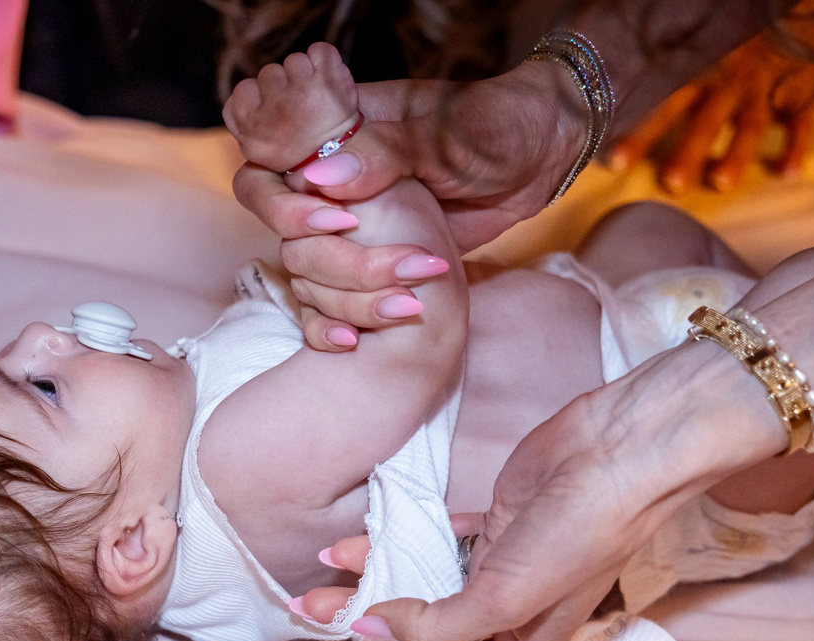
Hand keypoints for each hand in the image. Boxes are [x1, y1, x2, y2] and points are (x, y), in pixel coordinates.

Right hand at [232, 60, 581, 349]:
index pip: (269, 169)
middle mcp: (332, 185)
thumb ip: (386, 153)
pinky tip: (352, 343)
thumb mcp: (449, 134)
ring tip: (406, 307)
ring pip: (307, 277)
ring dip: (346, 302)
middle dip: (332, 264)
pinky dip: (332, 325)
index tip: (338, 221)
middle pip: (287, 237)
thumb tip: (324, 178)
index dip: (285, 204)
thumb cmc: (498, 125)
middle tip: (392, 271)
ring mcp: (351, 228)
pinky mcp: (372, 263)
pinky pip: (328, 302)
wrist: (544, 154)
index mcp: (338, 135)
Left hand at [353, 339, 785, 640]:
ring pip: (424, 576)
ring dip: (374, 575)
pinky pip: (436, 536)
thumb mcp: (504, 597)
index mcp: (525, 640)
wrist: (620, 449)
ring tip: (315, 577)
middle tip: (309, 612)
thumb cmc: (580, 533)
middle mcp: (512, 607)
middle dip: (369, 618)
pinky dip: (397, 538)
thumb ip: (436, 623)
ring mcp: (501, 559)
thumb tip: (369, 627)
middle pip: (428, 622)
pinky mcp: (494, 516)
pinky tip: (353, 542)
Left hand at [607, 34, 813, 193]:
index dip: (639, 131)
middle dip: (688, 151)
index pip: (661, 104)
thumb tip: (592, 56)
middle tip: (670, 184)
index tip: (615, 162)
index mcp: (696, 68)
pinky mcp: (801, 93)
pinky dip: (798, 148)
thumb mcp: (687, 35)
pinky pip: (803, 122)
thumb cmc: (722, 30)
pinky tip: (790, 175)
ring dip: (737, 154)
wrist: (786, 7)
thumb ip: (651, 55)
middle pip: (704, 120)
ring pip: (751, 124)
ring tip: (720, 184)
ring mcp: (765, 89)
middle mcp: (728, 81)